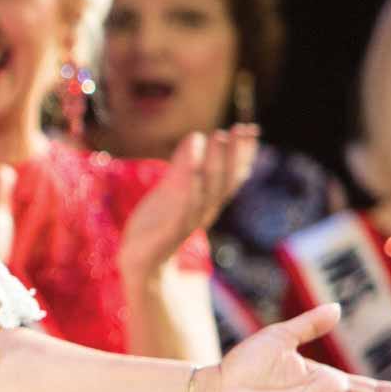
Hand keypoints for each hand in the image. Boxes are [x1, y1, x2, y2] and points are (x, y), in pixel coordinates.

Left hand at [117, 125, 258, 283]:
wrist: (140, 262)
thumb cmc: (158, 223)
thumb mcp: (170, 190)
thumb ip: (183, 165)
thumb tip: (196, 136)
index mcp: (207, 201)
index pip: (230, 175)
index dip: (241, 153)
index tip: (250, 129)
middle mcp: (204, 211)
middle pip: (224, 180)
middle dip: (233, 153)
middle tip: (239, 128)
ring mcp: (189, 222)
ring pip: (208, 191)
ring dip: (215, 163)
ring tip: (217, 136)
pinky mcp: (170, 233)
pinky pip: (184, 210)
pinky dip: (192, 190)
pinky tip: (194, 171)